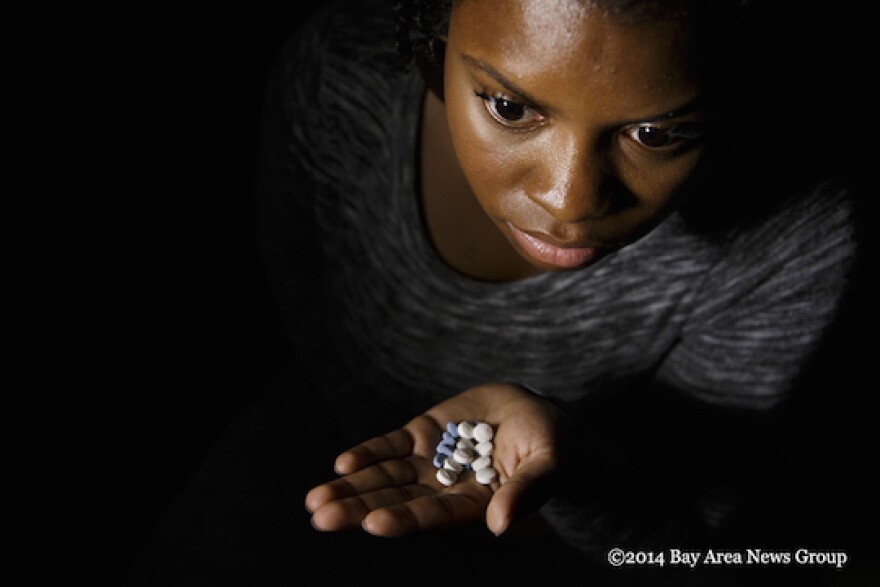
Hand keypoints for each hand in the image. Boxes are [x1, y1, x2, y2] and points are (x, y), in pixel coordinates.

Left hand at [304, 382, 571, 536]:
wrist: (541, 417)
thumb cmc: (554, 448)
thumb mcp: (549, 465)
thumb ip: (527, 492)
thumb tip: (500, 524)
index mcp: (476, 506)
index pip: (435, 516)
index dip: (406, 519)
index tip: (374, 524)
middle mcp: (446, 489)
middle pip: (398, 500)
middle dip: (359, 509)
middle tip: (322, 517)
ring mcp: (431, 462)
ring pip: (385, 477)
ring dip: (351, 487)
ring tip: (315, 500)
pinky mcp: (423, 434)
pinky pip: (391, 447)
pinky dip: (368, 455)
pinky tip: (343, 465)